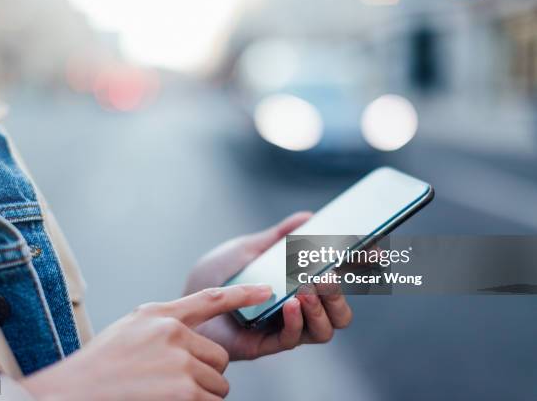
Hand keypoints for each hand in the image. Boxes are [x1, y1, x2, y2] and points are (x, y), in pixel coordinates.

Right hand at [21, 284, 271, 400]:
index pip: (210, 298)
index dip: (243, 294)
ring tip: (165, 394)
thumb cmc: (99, 367)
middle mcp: (172, 333)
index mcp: (159, 315)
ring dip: (201, 396)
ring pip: (218, 385)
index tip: (267, 291)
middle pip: (219, 358)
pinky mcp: (184, 392)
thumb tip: (194, 338)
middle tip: (175, 384)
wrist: (69, 393)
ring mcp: (179, 362)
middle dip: (206, 375)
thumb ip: (164, 326)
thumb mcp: (130, 330)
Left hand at [184, 212, 352, 360]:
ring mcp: (285, 326)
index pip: (339, 278)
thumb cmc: (219, 273)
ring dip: (324, 307)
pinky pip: (293, 339)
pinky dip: (298, 321)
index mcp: (299, 283)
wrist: (187, 296)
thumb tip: (308, 217)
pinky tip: (291, 303)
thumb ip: (278, 236)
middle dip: (343, 293)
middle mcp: (299, 308)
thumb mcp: (250, 248)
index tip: (375, 250)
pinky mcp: (266, 343)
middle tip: (330, 274)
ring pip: (326, 328)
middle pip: (341, 311)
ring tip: (309, 287)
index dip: (360, 267)